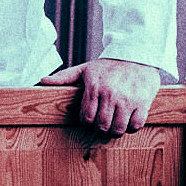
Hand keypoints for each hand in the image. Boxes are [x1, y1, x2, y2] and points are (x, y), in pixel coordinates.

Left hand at [39, 58, 159, 135]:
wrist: (136, 54)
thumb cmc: (108, 65)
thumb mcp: (85, 69)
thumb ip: (64, 77)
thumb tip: (42, 81)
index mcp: (94, 87)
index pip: (86, 117)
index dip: (86, 124)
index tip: (89, 122)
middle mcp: (110, 94)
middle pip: (102, 126)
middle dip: (100, 129)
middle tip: (102, 126)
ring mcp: (128, 99)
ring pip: (118, 128)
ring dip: (115, 131)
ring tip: (114, 125)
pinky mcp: (143, 102)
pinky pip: (136, 125)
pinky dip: (131, 127)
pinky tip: (128, 120)